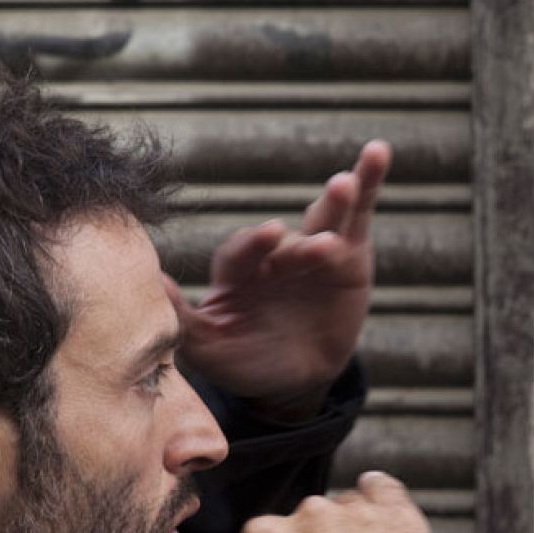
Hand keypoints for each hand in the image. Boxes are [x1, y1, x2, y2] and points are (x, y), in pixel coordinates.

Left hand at [175, 141, 389, 421]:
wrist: (294, 380)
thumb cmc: (245, 360)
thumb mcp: (210, 349)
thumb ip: (184, 318)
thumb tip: (155, 282)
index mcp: (239, 272)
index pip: (241, 253)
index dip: (253, 245)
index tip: (269, 236)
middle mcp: (275, 255)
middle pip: (285, 237)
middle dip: (297, 238)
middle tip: (308, 238)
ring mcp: (314, 251)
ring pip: (323, 220)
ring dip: (335, 200)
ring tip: (344, 184)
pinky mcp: (350, 255)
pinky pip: (359, 214)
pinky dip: (369, 181)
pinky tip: (378, 152)